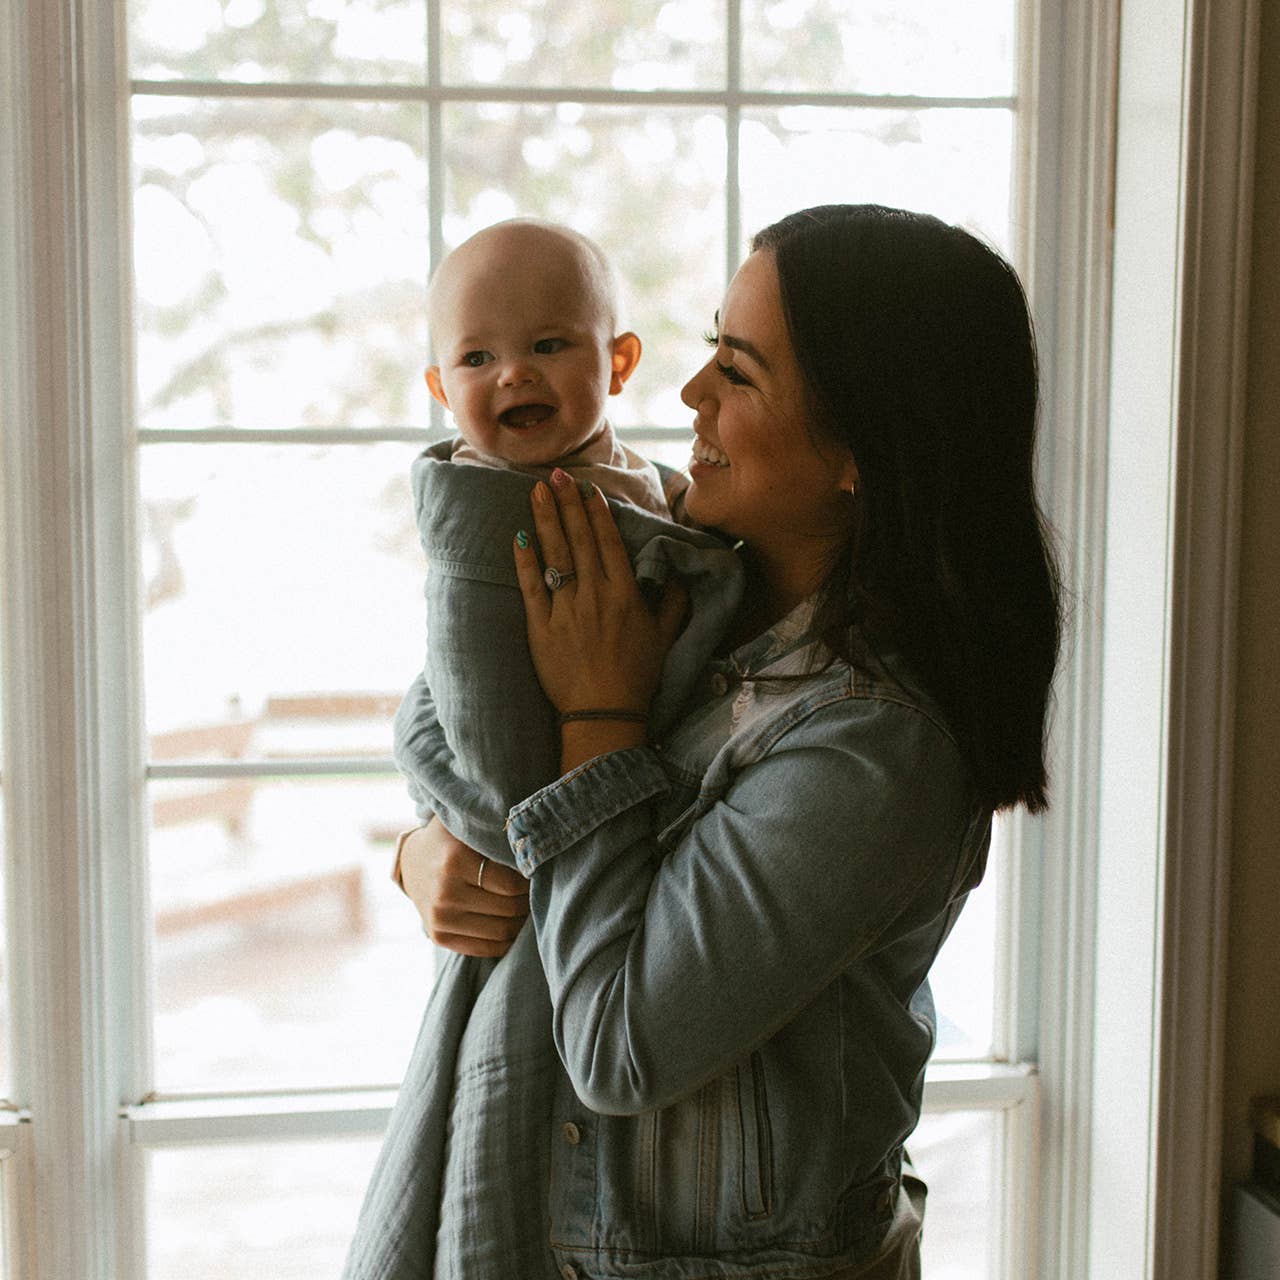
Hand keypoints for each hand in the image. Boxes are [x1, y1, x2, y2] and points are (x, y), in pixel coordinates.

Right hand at [399, 817, 529, 957]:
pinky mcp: (439, 937)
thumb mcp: (469, 826)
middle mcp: (445, 893)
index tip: (534, 875)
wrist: (412, 862)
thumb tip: (535, 847)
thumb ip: (498, 833)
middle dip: (528, 902)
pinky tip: (512, 925)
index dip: (529, 882)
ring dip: (520, 923)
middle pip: (508, 908)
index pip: (510, 883)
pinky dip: (506, 941)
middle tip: (536, 892)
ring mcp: (440, 918)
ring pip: (500, 932)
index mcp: (455, 861)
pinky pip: (485, 949)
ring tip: (526, 908)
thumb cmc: (452, 840)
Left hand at [513, 469, 687, 714]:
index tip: (587, 488)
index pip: (608, 542)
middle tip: (557, 474)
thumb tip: (679, 573)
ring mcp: (566, 609)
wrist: (604, 713)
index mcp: (625, 594)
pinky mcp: (541, 627)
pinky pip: (531, 586)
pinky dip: (525, 560)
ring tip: (536, 490)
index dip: (596, 512)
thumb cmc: (637, 677)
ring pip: (555, 555)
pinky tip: (519, 534)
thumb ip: (674, 602)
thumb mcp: (665, 638)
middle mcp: (595, 595)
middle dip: (567, 503)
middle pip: (580, 539)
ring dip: (545, 519)